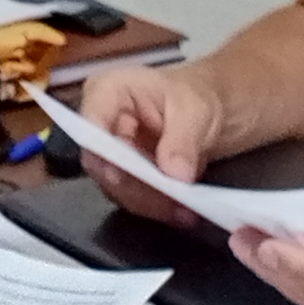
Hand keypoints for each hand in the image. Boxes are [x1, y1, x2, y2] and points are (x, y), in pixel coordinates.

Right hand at [74, 62, 233, 226]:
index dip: (102, 153)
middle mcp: (101, 124)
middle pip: (102, 163)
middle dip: (135, 186)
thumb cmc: (199, 95)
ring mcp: (112, 154)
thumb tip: (174, 174)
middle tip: (170, 200)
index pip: (90, 124)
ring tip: (184, 211)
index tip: (122, 176)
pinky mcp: (126, 176)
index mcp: (107, 91)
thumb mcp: (197, 110)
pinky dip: (158, 207)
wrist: (212, 109)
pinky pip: (134, 198)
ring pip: (117, 187)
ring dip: (150, 203)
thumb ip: (182, 140)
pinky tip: (183, 212)